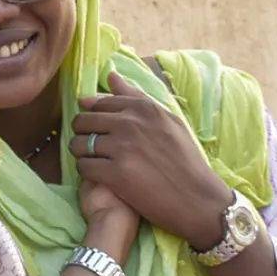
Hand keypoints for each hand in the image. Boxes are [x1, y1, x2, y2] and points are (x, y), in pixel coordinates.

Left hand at [70, 72, 235, 249]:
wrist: (198, 199)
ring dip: (81, 153)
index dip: (93, 116)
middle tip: (92, 147)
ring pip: (78, 144)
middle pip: (83, 121)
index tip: (98, 128)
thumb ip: (136, 97)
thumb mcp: (168, 121)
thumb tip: (109, 75)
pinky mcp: (115, 173)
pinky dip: (86, 172)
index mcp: (143, 108)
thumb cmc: (185, 160)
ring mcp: (122, 148)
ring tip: (95, 161)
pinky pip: (83, 166)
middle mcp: (130, 124)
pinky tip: (100, 175)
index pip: (98, 102)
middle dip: (82, 133)